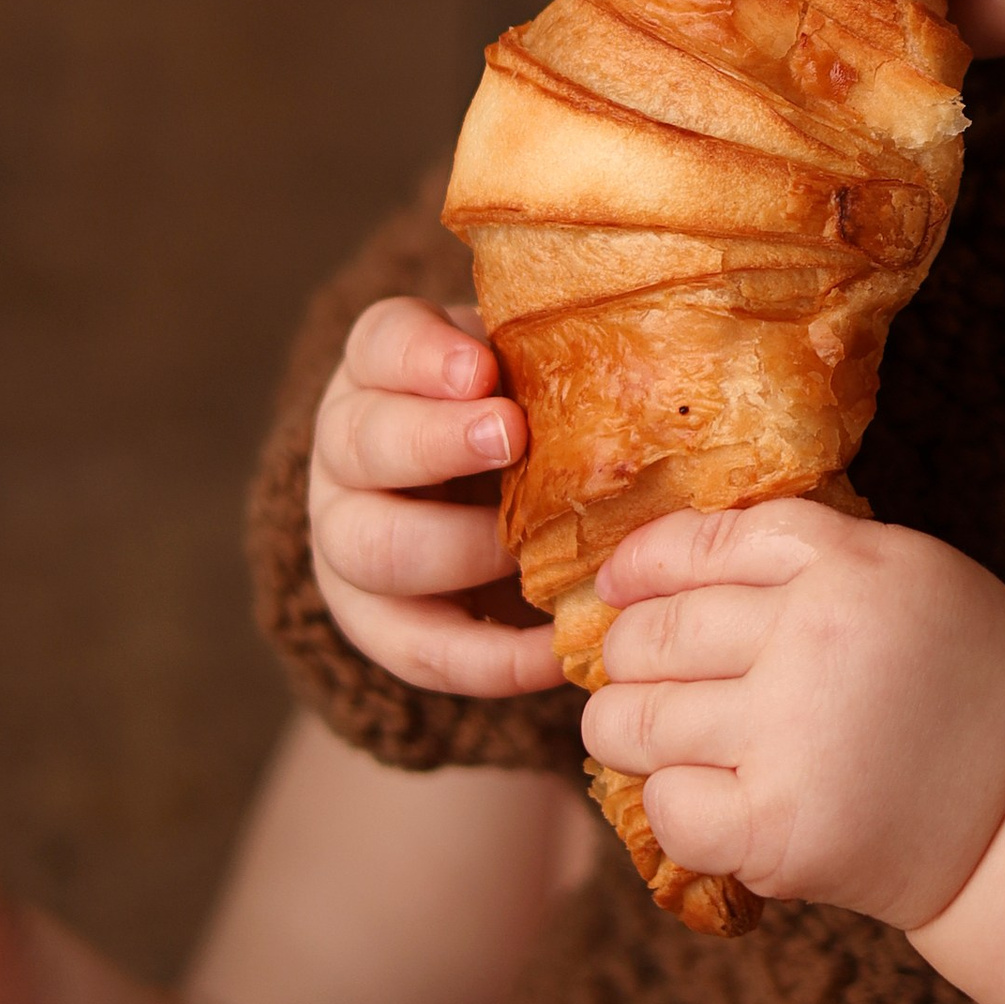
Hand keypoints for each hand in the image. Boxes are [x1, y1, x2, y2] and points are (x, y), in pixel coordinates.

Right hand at [306, 300, 561, 698]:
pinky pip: (420, 649)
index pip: (379, 345)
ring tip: (528, 550)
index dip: (422, 356)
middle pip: (364, 444)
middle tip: (511, 435)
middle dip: (435, 441)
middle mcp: (347, 453)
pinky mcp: (375, 623)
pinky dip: (488, 658)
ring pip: (378, 549)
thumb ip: (552, 358)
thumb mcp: (524, 372)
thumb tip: (657, 349)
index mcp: (379, 374)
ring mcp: (347, 540)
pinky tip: (551, 648)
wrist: (470, 502)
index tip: (481, 367)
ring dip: (459, 548)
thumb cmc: (519, 419)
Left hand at [584, 502, 1004, 930]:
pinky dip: (668, 802)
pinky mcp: (778, 828)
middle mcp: (816, 639)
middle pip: (652, 633)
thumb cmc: (967, 686)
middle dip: (626, 655)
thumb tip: (666, 564)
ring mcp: (792, 735)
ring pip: (632, 719)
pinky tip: (703, 795)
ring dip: (624, 728)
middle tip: (641, 675)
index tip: (618, 587)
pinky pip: (664, 805)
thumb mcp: (916, 576)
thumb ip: (815, 555)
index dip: (641, 564)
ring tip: (648, 735)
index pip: (702, 543)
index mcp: (851, 565)